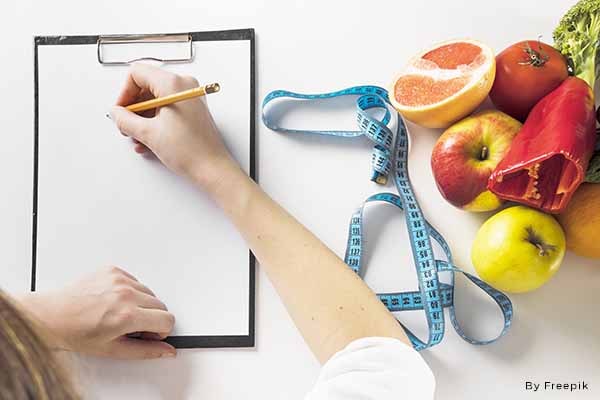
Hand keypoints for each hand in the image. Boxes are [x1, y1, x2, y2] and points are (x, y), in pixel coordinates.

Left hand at [20, 266, 175, 358]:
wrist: (50, 314)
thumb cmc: (74, 332)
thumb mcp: (112, 349)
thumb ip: (145, 350)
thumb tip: (166, 350)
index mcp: (127, 316)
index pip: (167, 319)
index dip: (161, 331)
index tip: (150, 334)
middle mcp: (125, 294)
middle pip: (161, 305)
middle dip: (152, 318)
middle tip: (132, 327)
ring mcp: (119, 279)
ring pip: (149, 292)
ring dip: (141, 304)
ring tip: (119, 313)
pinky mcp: (113, 270)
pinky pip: (135, 281)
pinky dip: (130, 292)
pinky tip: (113, 301)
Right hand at [109, 63, 236, 191]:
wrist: (212, 168)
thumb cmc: (190, 151)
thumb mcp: (148, 133)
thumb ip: (125, 119)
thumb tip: (116, 113)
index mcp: (173, 84)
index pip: (138, 74)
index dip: (125, 93)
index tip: (121, 110)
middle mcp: (184, 86)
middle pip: (147, 87)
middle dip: (134, 108)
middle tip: (127, 126)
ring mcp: (190, 98)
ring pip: (156, 100)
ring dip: (143, 119)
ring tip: (138, 138)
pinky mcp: (193, 110)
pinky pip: (167, 109)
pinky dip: (155, 123)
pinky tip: (148, 140)